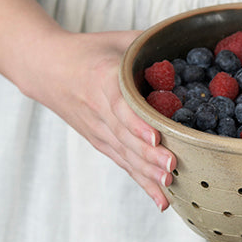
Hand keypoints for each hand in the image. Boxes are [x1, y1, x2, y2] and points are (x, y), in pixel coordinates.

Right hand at [0, 0, 174, 209]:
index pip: (121, 106)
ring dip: (149, 173)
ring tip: (171, 184)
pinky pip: (126, 167)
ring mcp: (100, 133)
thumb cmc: (89, 51)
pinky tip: (163, 201)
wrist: (46, 69)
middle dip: (151, 156)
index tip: (155, 137)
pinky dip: (144, 184)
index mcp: (102, 81)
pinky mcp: (102, 145)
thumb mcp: (119, 40)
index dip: (138, 124)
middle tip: (174, 167)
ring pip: (127, 157)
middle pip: (127, 138)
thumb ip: (152, 43)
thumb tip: (195, 40)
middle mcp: (99, 111)